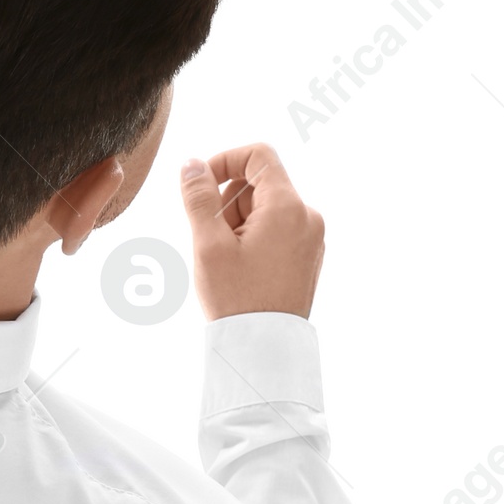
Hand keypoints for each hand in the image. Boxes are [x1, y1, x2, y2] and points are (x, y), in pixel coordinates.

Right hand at [179, 143, 324, 319]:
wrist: (264, 348)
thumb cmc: (236, 299)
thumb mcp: (208, 244)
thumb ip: (198, 197)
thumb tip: (192, 164)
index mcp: (287, 207)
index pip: (258, 155)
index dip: (224, 160)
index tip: (200, 185)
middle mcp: (307, 216)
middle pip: (260, 183)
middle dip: (227, 201)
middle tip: (211, 238)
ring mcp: (312, 237)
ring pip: (266, 207)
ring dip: (238, 221)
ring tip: (227, 259)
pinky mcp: (308, 255)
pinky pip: (277, 229)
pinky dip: (254, 237)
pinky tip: (241, 268)